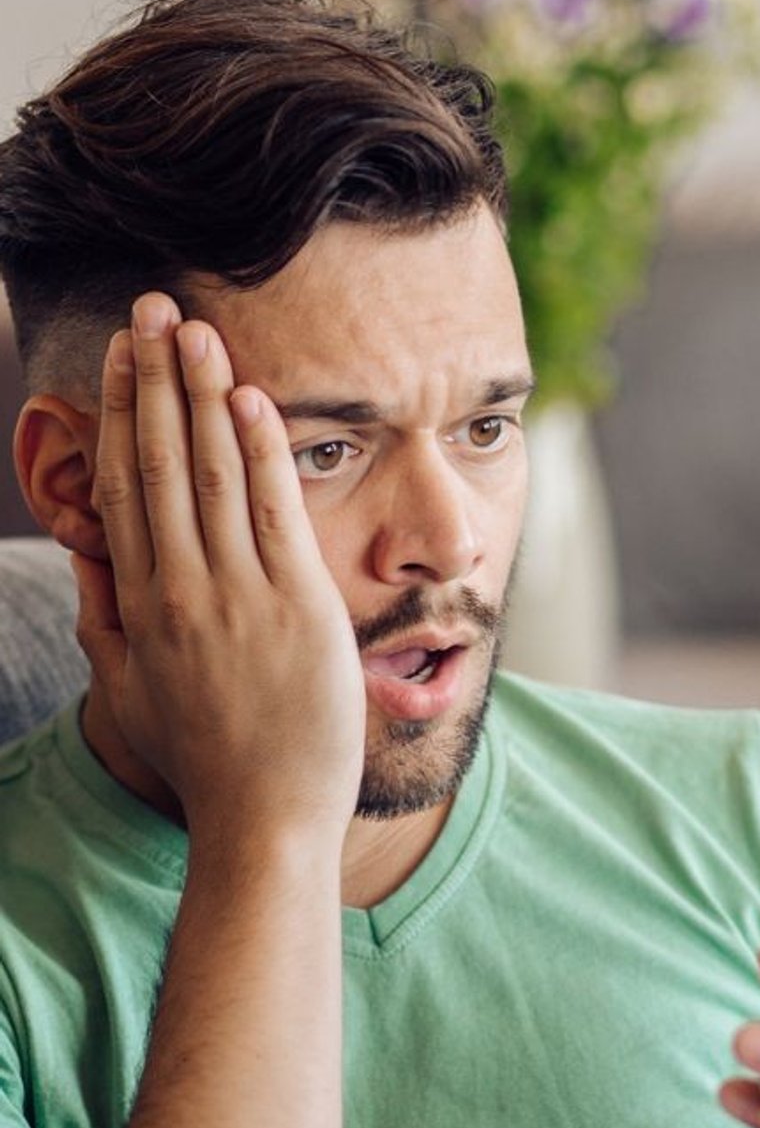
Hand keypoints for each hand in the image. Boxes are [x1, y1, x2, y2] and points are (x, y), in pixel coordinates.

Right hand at [77, 292, 362, 847]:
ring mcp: (238, 595)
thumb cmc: (208, 759)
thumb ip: (110, 622)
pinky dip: (262, 452)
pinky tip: (251, 397)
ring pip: (213, 475)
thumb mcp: (134, 690)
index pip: (127, 486)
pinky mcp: (296, 607)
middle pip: (162, 463)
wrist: (265, 818)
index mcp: (143, 603)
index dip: (122, 415)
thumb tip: (95, 561)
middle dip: (154, 380)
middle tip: (151, 308)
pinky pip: (274, 513)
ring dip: (202, 395)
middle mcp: (182, 588)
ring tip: (194, 329)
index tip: (121, 358)